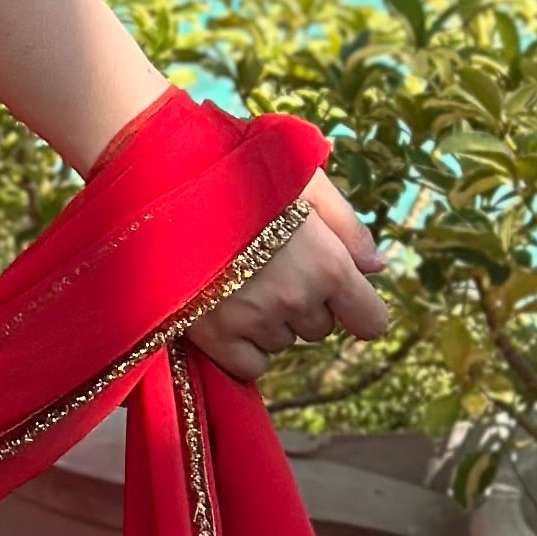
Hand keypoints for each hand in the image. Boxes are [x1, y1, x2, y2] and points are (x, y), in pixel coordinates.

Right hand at [186, 170, 388, 385]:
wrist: (160, 178)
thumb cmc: (237, 169)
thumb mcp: (303, 180)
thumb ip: (346, 225)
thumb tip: (376, 268)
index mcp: (329, 263)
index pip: (370, 321)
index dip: (355, 308)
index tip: (336, 295)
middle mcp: (296, 297)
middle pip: (319, 329)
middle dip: (301, 304)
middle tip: (267, 266)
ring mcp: (254, 319)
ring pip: (281, 343)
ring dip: (267, 321)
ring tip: (238, 279)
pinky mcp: (213, 335)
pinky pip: (249, 366)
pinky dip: (241, 347)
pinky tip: (224, 309)